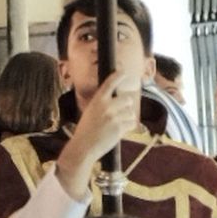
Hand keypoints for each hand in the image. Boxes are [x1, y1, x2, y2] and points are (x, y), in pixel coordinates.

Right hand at [56, 70, 137, 200]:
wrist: (84, 146)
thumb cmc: (85, 130)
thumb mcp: (90, 112)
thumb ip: (102, 105)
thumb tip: (118, 101)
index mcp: (97, 100)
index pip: (109, 83)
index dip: (118, 76)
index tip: (124, 71)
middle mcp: (106, 106)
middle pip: (127, 99)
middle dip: (127, 105)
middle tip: (121, 112)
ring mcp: (114, 117)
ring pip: (131, 112)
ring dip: (127, 118)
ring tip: (117, 125)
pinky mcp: (120, 128)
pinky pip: (132, 123)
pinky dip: (128, 127)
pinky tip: (119, 131)